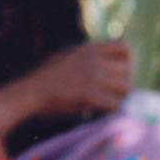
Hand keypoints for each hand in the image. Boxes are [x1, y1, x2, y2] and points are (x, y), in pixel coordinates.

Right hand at [0, 41, 132, 137]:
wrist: (30, 91)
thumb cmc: (45, 76)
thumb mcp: (67, 56)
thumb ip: (87, 56)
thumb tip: (105, 63)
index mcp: (89, 48)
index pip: (125, 47)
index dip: (128, 61)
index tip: (120, 72)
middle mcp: (94, 59)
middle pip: (128, 69)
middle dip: (124, 82)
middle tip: (115, 93)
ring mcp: (93, 76)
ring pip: (126, 87)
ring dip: (120, 97)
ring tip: (109, 103)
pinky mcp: (91, 95)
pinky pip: (116, 103)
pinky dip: (114, 110)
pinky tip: (104, 112)